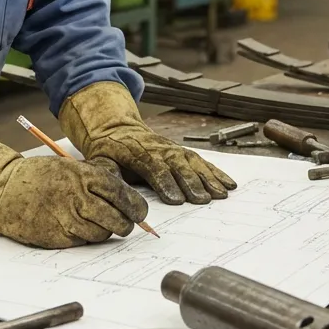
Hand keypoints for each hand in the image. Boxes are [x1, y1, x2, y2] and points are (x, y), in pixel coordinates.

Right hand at [0, 118, 148, 247]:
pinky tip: (77, 227)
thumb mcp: (69, 167)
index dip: (136, 206)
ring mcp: (66, 218)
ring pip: (101, 234)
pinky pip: (82, 242)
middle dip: (127, 224)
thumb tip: (125, 199)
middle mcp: (76, 197)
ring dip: (105, 232)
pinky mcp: (56, 237)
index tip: (140, 212)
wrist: (2, 190)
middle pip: (117, 219)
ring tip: (99, 224)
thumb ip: (95, 179)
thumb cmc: (38, 177)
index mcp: (82, 175)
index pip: (121, 193)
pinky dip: (85, 238)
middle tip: (127, 224)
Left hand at [58, 82, 236, 204]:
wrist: (116, 128)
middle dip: (191, 183)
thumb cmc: (107, 149)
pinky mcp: (181, 152)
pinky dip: (215, 172)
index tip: (176, 200)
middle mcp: (159, 149)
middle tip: (203, 200)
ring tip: (221, 195)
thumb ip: (106, 173)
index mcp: (137, 152)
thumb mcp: (99, 159)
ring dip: (208, 178)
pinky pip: (201, 161)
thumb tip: (111, 189)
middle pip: (177, 166)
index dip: (165, 183)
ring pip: (193, 163)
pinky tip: (228, 183)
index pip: (153, 167)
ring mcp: (173, 149)